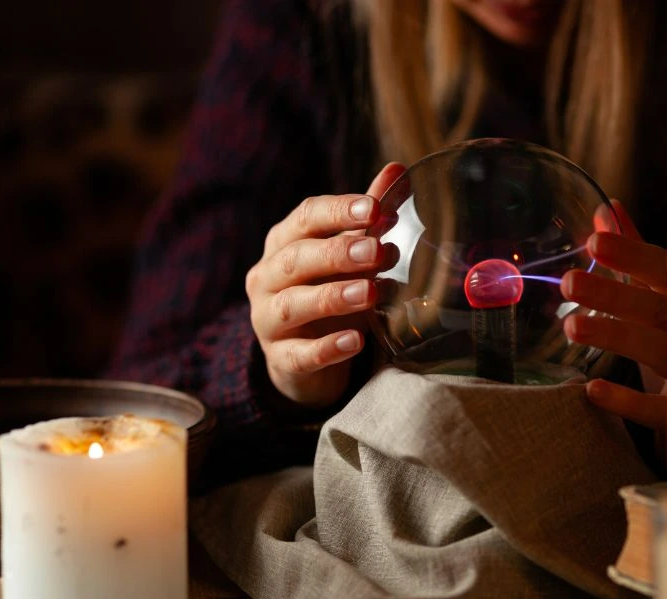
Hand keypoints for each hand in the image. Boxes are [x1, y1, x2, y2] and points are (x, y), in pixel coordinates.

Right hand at [245, 163, 404, 408]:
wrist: (304, 356)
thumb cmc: (327, 291)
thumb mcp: (348, 254)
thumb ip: (368, 217)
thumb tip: (398, 170)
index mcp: (285, 242)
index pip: (306, 218)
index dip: (338, 211)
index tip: (374, 208)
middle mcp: (268, 277)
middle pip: (296, 259)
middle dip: (337, 253)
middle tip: (376, 251)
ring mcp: (268, 320)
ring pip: (293, 305)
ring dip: (332, 297)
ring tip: (369, 294)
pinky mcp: (281, 359)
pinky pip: (299, 354)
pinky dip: (326, 349)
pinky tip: (354, 342)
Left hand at [561, 200, 666, 470]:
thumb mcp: (662, 304)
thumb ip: (636, 261)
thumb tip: (608, 209)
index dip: (633, 254)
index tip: (595, 241)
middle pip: (662, 308)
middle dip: (615, 293)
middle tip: (569, 281)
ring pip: (662, 351)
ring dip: (616, 335)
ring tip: (573, 325)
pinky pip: (657, 409)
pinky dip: (625, 400)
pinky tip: (592, 389)